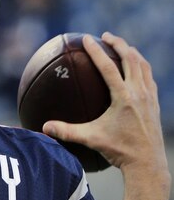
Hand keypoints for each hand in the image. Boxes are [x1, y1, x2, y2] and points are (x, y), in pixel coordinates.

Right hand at [42, 32, 167, 173]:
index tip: (87, 38)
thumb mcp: (90, 139)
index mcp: (123, 97)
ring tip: (121, 46)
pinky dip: (141, 66)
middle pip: (130, 58)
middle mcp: (138, 93)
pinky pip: (149, 77)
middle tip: (105, 36)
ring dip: (132, 52)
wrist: (148, 163)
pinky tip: (134, 69)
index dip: (96, 50)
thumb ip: (67, 131)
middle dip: (118, 43)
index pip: (108, 67)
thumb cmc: (119, 150)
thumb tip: (44, 127)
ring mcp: (150, 97)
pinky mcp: (155, 103)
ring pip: (143, 65)